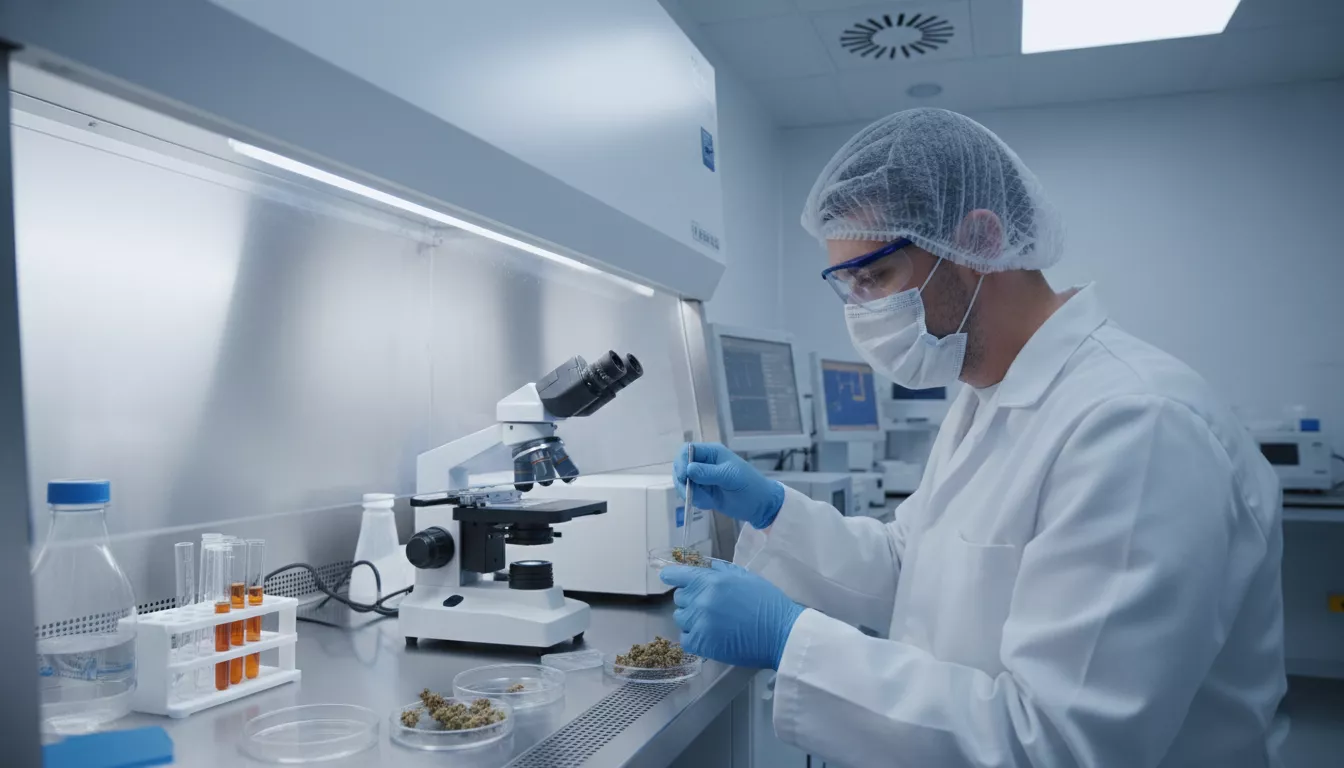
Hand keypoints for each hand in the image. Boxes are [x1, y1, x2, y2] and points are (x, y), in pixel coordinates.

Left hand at [661, 560, 803, 669]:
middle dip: (691, 599)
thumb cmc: (767, 603)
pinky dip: (694, 637)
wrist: (780, 633)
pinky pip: (685, 638)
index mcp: (711, 581)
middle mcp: (701, 600)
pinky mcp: (701, 644)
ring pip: (681, 618)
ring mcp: (699, 623)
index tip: (668, 577)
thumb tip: (707, 568)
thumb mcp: (746, 577)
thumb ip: (722, 571)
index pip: (677, 575)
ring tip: (712, 622)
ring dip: (692, 619)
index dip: (672, 576)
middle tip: (709, 605)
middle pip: (680, 598)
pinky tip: (709, 636)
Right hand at [674, 442, 784, 528]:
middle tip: (690, 492)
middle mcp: (704, 463)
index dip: (681, 461)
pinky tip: (710, 504)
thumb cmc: (750, 486)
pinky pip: (691, 495)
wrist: (760, 506)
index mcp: (712, 453)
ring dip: (690, 493)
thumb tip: (688, 469)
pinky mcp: (704, 492)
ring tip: (706, 500)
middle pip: (680, 466)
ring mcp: (703, 478)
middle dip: (682, 480)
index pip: (687, 450)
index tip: (683, 476)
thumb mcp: (730, 477)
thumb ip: (708, 473)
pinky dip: (696, 501)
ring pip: (683, 483)